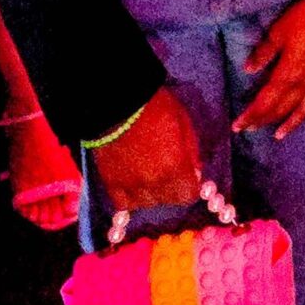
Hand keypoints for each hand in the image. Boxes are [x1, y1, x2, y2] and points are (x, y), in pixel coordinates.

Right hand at [92, 86, 201, 213]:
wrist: (116, 101)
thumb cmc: (155, 107)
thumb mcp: (184, 123)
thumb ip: (191, 152)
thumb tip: (194, 171)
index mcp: (174, 167)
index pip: (188, 195)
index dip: (190, 185)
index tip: (187, 175)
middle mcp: (153, 182)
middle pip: (168, 200)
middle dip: (172, 188)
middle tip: (168, 171)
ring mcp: (130, 185)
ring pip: (146, 203)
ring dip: (151, 193)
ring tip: (148, 175)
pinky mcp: (110, 182)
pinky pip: (122, 203)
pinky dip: (130, 197)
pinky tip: (132, 183)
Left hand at [234, 0, 304, 140]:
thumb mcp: (280, 30)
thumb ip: (265, 52)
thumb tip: (249, 69)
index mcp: (289, 73)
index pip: (267, 100)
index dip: (252, 114)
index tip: (238, 126)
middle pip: (283, 106)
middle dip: (265, 119)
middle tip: (250, 129)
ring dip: (293, 121)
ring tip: (280, 135)